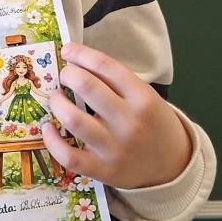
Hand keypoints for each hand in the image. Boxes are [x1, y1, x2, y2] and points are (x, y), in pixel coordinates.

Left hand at [42, 43, 191, 190]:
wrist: (172, 166)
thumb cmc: (153, 124)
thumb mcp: (146, 97)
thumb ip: (117, 82)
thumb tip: (78, 62)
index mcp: (143, 98)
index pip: (106, 66)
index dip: (81, 54)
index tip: (68, 50)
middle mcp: (129, 122)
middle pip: (87, 87)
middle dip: (68, 74)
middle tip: (65, 74)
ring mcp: (115, 148)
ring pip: (73, 119)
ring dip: (57, 102)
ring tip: (56, 97)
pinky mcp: (102, 171)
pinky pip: (68, 156)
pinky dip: (52, 140)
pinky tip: (49, 128)